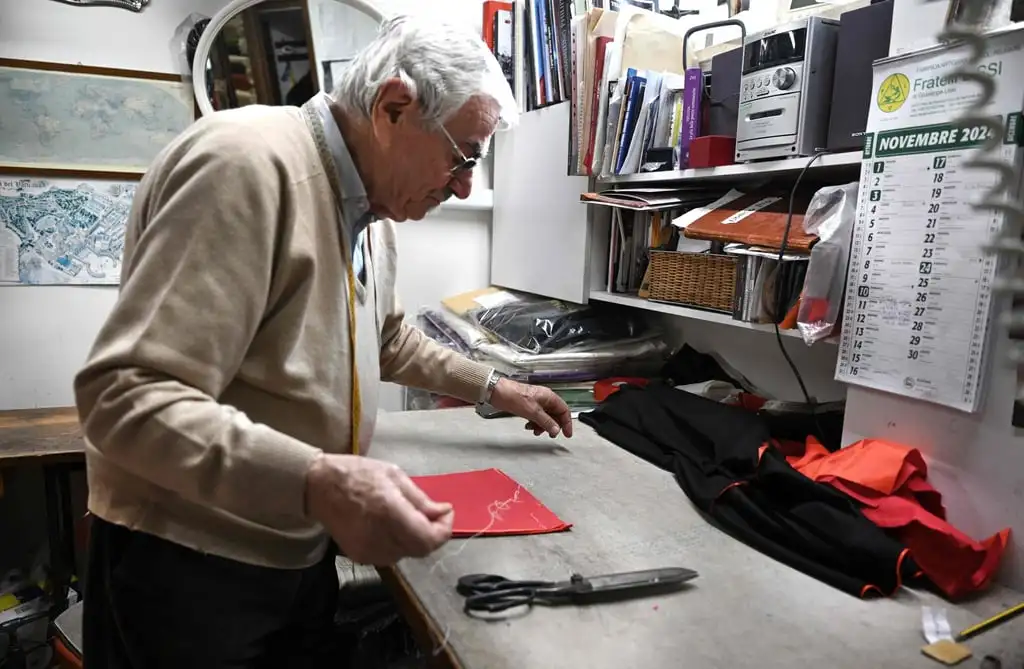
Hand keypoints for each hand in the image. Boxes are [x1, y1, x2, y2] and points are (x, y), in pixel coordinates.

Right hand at [305, 453, 452, 565]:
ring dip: (415, 539)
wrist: (317, 486)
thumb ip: (420, 499)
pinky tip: (392, 527)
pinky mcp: (359, 557)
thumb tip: (443, 512)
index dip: (444, 530)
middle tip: (432, 514)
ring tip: (409, 518)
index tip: (446, 513)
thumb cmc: (357, 474)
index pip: (428, 539)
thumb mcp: (394, 476)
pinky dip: (398, 544)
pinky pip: (389, 556)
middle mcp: (380, 537)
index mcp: (390, 513)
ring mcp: (368, 551)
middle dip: (432, 533)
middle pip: (420, 550)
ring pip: (406, 555)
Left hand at [489, 378, 573, 437]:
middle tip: (550, 434)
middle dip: (553, 426)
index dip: (567, 423)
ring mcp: (536, 403)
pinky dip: (534, 423)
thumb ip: (546, 422)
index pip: (564, 410)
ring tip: (536, 431)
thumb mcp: (533, 412)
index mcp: (549, 397)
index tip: (567, 433)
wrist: (498, 392)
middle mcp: (544, 399)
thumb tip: (556, 429)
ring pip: (545, 417)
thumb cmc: (514, 396)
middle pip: (555, 415)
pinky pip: (536, 417)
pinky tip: (529, 426)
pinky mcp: (528, 406)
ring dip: (542, 426)